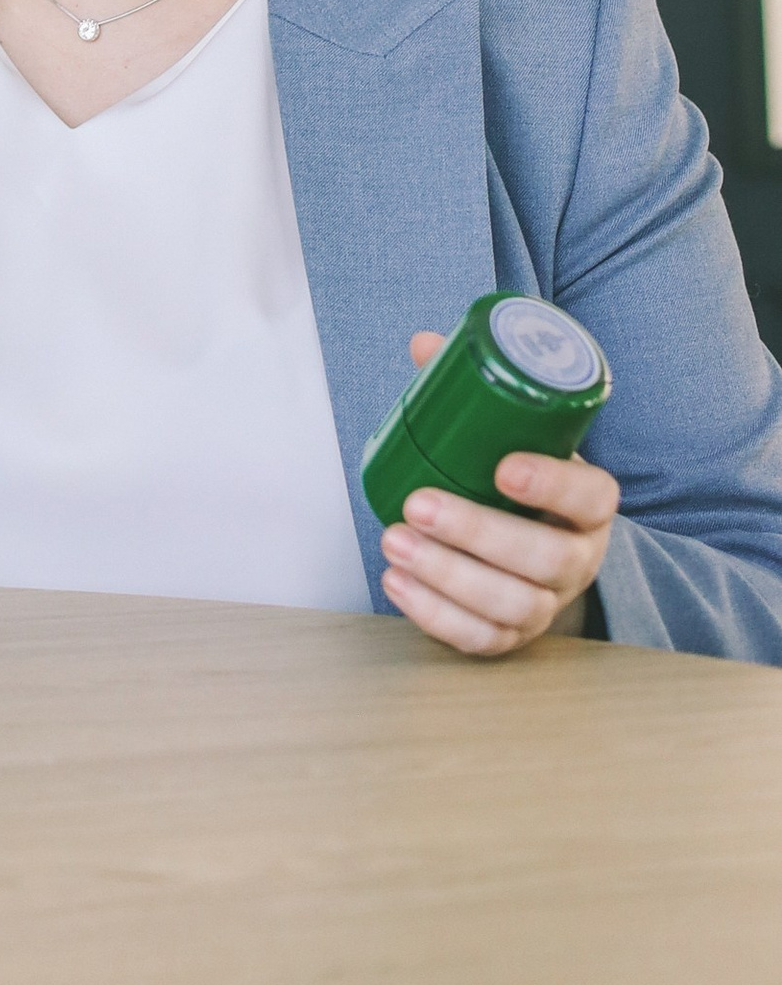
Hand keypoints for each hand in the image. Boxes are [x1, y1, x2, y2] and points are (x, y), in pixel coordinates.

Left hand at [377, 326, 620, 656]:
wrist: (535, 546)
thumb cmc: (517, 477)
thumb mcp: (512, 435)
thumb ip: (475, 389)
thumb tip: (425, 345)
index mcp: (588, 503)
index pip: (591, 495)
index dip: (553, 483)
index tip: (504, 466)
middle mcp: (578, 558)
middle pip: (545, 558)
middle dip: (476, 532)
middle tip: (418, 504)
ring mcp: (549, 603)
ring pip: (512, 603)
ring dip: (446, 574)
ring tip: (394, 541)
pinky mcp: (515, 637)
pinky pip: (483, 639)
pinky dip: (436, 615)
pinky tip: (398, 582)